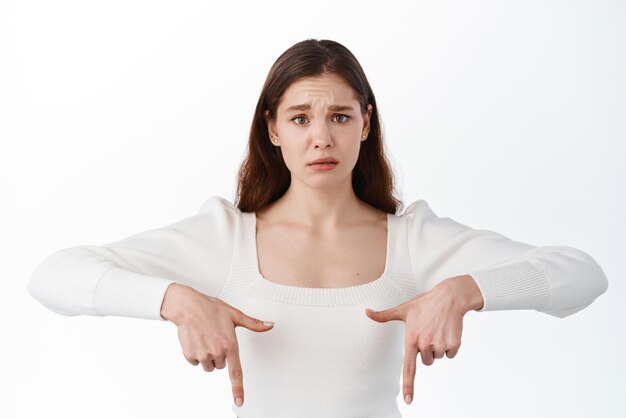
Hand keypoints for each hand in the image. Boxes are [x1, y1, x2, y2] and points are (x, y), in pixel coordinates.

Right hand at [161, 283, 274, 406]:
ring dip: (208, 355)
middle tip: (215, 337)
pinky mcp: (190, 355)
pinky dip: (196, 353)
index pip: (236, 372)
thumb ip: (254, 323)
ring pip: (209, 365)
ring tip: (205, 337)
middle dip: (219, 354)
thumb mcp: (235, 315)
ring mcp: (203, 354)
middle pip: (221, 365)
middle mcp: (217, 352)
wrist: (188, 307)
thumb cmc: (211, 308)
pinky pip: (196, 362)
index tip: (239, 401)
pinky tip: (196, 339)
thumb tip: (270, 325)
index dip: (238, 389)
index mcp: (230, 345)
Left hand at [365, 275, 482, 405]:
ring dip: (439, 347)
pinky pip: (451, 355)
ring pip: (438, 358)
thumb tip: (366, 312)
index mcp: (411, 339)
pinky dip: (451, 346)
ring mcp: (439, 344)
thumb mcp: (403, 309)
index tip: (408, 401)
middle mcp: (425, 344)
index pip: (408, 368)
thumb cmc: (424, 304)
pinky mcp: (453, 344)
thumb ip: (384, 315)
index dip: (408, 385)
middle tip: (429, 331)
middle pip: (427, 362)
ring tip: (438, 329)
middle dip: (428, 350)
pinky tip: (448, 331)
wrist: (449, 297)